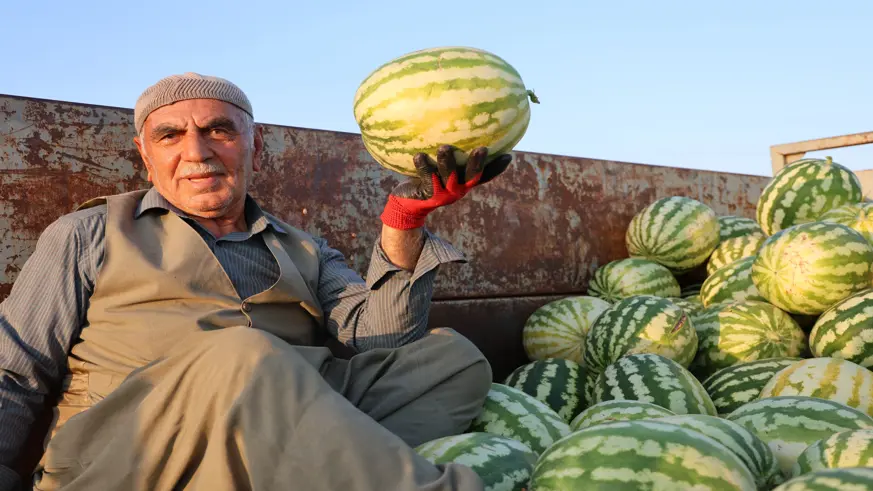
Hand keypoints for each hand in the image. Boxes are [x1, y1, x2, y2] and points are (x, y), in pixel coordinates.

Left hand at [380, 145, 511, 229]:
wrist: (408, 202)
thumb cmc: (426, 177)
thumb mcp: (440, 166)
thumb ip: (450, 151)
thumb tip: (451, 120)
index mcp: (464, 181)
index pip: (485, 175)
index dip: (497, 167)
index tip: (509, 155)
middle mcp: (458, 187)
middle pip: (472, 176)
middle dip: (477, 163)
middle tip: (482, 149)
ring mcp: (444, 192)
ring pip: (449, 177)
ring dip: (448, 162)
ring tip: (444, 148)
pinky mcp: (428, 194)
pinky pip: (426, 178)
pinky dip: (423, 166)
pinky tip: (419, 155)